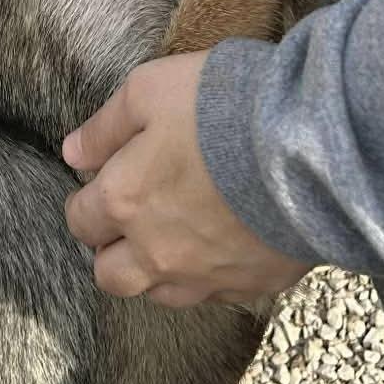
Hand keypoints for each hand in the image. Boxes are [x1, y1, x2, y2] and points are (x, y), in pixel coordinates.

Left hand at [63, 52, 311, 307]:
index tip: (100, 187)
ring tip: (175, 235)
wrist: (311, 141)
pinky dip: (211, 273)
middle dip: (111, 250)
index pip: (81, 220)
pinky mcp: (254, 283)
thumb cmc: (221, 105)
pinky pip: (217, 294)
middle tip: (131, 219)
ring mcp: (206, 276)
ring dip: (156, 270)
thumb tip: (73, 154)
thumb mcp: (149, 89)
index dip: (86, 203)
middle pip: (111, 275)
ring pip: (160, 294)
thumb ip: (105, 127)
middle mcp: (156, 251)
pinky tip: (225, 242)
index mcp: (124, 201)